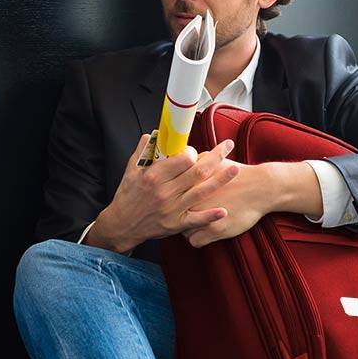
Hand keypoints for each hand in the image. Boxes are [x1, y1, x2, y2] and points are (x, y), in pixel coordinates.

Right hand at [85, 134, 240, 253]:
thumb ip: (143, 150)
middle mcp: (165, 192)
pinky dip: (210, 215)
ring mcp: (172, 209)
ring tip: (235, 168)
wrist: (122, 225)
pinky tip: (224, 210)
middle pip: (197, 172)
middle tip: (228, 145)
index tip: (195, 151)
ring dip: (221, 180)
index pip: (182, 159)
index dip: (193, 152)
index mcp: (154, 176)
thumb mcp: (131, 170)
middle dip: (216, 157)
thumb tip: (153, 133)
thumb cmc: (127, 195)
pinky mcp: (176, 224)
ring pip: (201, 192)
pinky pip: (196, 220)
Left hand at [181, 162, 278, 247]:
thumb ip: (196, 163)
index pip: (171, 196)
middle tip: (184, 214)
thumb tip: (185, 161)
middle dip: (178, 215)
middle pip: (174, 214)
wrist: (259, 187)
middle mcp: (193, 201)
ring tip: (195, 223)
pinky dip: (198, 238)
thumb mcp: (213, 162)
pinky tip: (203, 232)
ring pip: (182, 230)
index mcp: (191, 184)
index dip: (174, 199)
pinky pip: (194, 241)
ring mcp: (202, 217)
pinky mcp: (214, 230)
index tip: (179, 201)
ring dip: (187, 228)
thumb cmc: (237, 173)